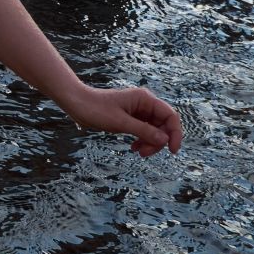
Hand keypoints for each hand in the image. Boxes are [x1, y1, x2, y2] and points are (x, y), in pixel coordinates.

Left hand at [61, 83, 183, 156]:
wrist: (77, 104)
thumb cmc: (96, 109)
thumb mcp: (120, 123)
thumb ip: (143, 131)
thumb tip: (165, 140)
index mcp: (145, 99)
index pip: (170, 116)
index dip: (175, 133)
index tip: (172, 151)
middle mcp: (144, 104)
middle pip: (163, 125)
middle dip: (158, 141)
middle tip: (144, 154)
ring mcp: (138, 111)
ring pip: (154, 130)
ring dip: (150, 143)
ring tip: (138, 152)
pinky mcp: (131, 117)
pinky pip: (144, 131)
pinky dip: (142, 140)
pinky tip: (134, 148)